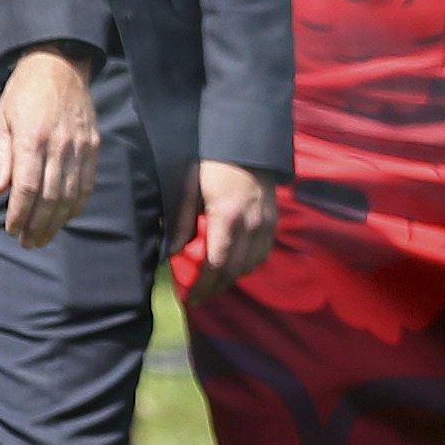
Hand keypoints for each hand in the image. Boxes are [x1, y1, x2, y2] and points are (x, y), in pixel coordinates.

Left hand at [0, 45, 101, 245]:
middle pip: (50, 198)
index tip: (12, 229)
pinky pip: (87, 185)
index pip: (26, 188)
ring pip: (71, 196)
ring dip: (57, 222)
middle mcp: (58, 146)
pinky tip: (65, 217)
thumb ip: (1, 157)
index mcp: (31, 139)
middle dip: (38, 225)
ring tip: (44, 237)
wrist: (59, 66)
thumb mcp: (1, 120)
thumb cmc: (24, 92)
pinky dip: (76, 206)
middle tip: (28, 242)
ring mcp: (80, 148)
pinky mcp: (93, 147)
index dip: (19, 214)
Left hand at [169, 158, 278, 306]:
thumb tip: (172, 252)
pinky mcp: (273, 224)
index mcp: (227, 216)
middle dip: (214, 289)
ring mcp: (266, 225)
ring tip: (212, 285)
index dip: (202, 285)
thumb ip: (181, 220)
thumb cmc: (213, 164)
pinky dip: (245, 267)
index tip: (190, 298)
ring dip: (229, 280)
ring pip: (249, 267)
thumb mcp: (189, 187)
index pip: (215, 263)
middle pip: (233, 271)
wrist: (247, 147)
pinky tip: (232, 269)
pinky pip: (261, 256)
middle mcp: (251, 225)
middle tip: (197, 297)